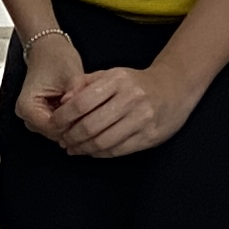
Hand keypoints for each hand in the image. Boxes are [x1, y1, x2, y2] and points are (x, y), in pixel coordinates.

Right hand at [12, 26, 85, 141]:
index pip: (53, 128)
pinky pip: (61, 126)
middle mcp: (27, 115)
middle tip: (95, 115)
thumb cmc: (55, 58)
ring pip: (60, 132)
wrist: (48, 50)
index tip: (90, 117)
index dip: (73, 124)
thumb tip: (81, 107)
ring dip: (75, 124)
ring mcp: (34, 118)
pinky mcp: (43, 117)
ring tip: (90, 111)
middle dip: (76, 125)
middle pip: (56, 133)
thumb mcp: (70, 73)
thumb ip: (76, 91)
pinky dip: (73, 120)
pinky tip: (83, 111)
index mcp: (27, 106)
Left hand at [52, 60, 195, 159]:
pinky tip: (92, 151)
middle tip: (62, 140)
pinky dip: (100, 153)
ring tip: (73, 148)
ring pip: (103, 142)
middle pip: (90, 126)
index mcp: (117, 81)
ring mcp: (142, 119)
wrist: (174, 88)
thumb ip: (83, 84)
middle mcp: (131, 99)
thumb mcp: (110, 75)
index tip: (54, 124)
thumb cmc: (135, 83)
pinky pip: (117, 150)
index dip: (63, 117)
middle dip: (71, 137)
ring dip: (83, 148)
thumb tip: (63, 102)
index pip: (81, 103)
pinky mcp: (149, 136)